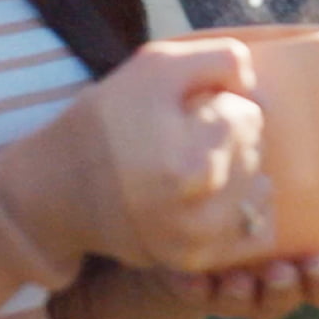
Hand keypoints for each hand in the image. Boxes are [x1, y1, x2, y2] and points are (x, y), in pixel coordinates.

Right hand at [87, 38, 272, 272]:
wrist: (58, 186)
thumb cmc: (107, 118)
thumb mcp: (158, 64)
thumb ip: (221, 58)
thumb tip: (258, 86)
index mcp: (192, 161)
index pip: (249, 118)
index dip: (223, 103)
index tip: (192, 109)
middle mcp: (199, 212)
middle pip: (255, 153)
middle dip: (232, 137)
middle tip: (190, 136)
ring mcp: (196, 242)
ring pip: (260, 192)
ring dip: (243, 173)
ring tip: (204, 164)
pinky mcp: (193, 260)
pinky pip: (254, 234)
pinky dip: (245, 212)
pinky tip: (219, 195)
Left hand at [160, 194, 318, 318]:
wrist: (206, 215)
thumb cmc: (271, 207)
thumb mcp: (308, 204)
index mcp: (302, 268)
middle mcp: (269, 285)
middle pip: (282, 301)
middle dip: (284, 291)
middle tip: (282, 272)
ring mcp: (231, 288)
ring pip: (240, 303)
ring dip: (241, 294)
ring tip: (239, 278)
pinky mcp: (195, 284)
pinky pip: (195, 292)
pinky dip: (196, 286)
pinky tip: (194, 276)